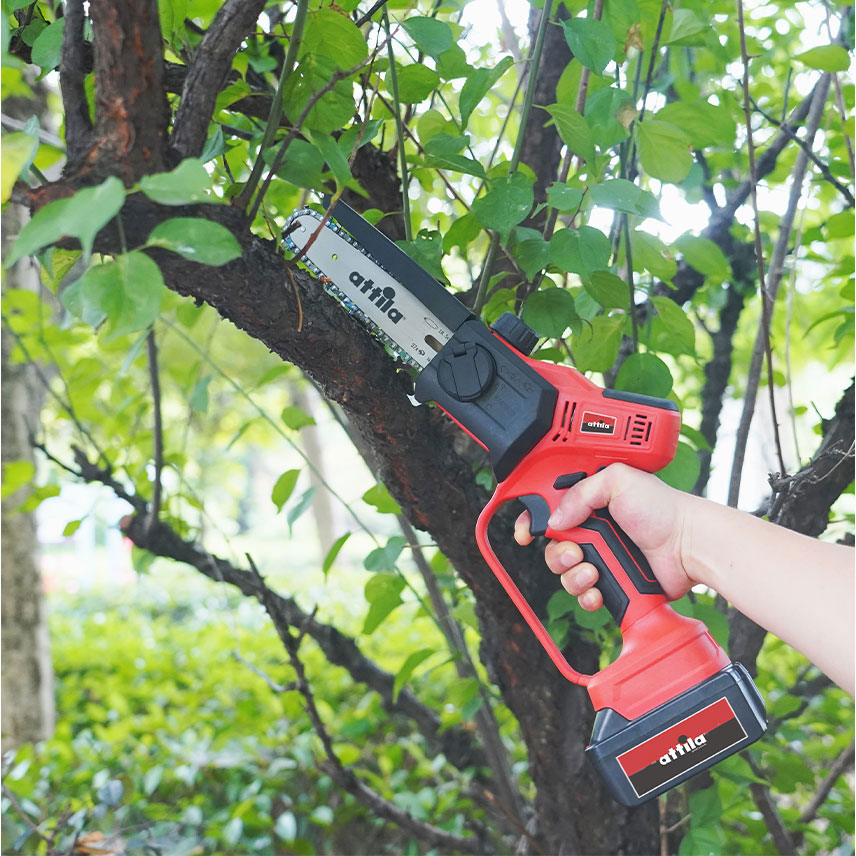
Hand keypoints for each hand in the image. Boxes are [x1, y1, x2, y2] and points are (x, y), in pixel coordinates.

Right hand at [514, 463, 696, 609]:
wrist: (688, 545)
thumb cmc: (662, 509)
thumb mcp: (618, 480)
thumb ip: (580, 493)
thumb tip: (555, 519)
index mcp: (588, 502)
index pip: (546, 510)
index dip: (530, 521)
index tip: (525, 533)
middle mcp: (591, 530)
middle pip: (552, 546)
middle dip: (558, 553)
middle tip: (576, 551)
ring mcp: (601, 558)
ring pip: (564, 574)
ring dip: (573, 575)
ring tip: (593, 570)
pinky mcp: (611, 583)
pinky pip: (583, 595)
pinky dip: (587, 595)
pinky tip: (600, 589)